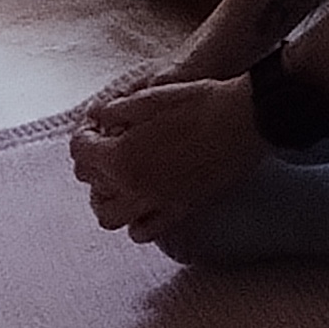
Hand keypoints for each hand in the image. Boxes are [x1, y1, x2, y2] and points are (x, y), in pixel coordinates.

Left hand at [69, 73, 263, 240]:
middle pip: (92, 186)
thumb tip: (97, 118)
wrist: (247, 120)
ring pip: (111, 217)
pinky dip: (135, 222)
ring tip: (119, 179)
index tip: (94, 128)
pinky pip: (144, 231)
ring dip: (107, 199)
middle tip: (106, 148)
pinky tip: (142, 201)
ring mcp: (157, 203)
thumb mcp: (153, 96)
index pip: (81, 153)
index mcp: (121, 156)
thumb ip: (116, 110)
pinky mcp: (180, 210)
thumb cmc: (202, 103)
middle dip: (93, 165)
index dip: (83, 136)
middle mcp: (133, 186)